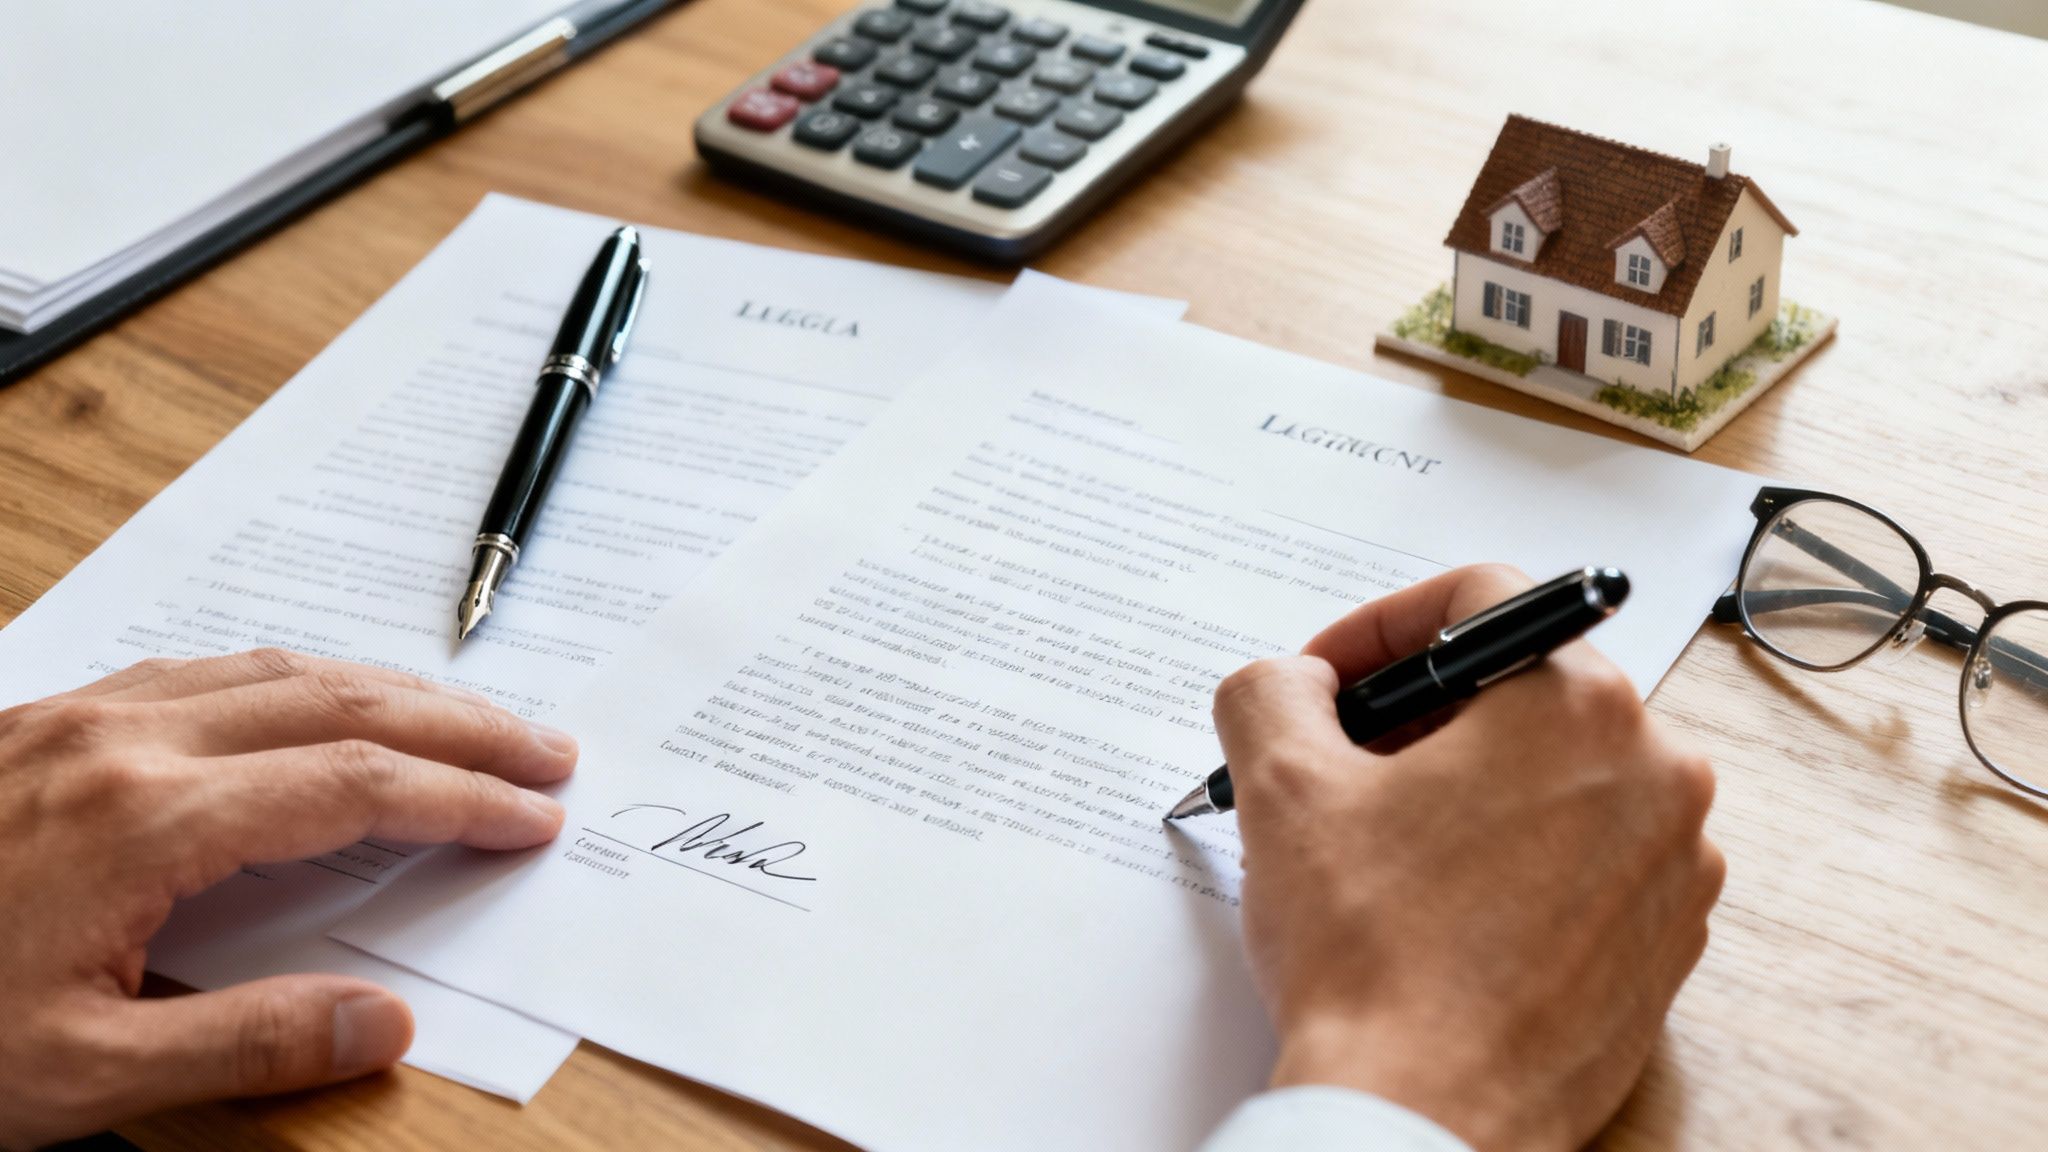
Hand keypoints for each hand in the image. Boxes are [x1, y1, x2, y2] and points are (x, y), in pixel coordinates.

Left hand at [0, 649, 576, 1148]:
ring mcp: (73, 719)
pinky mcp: (40, 720)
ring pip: (270, 667)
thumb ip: (242, 1045)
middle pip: (334, 699)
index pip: (352, 785)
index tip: (534, 817)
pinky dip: (294, 679)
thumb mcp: (72, 1078)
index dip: (460, 798)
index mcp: (142, 820)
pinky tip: (314, 702)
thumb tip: (386, 1025)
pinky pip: (200, 670)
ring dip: (385, 688)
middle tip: (544, 749)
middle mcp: (117, 743)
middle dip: (456, 723)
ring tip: (462, 718)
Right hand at [1213, 565, 1723, 1151]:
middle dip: (1423, 714)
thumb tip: (1295, 681)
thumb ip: (1275, 689)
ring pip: (1561, 772)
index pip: (1481, 598)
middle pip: (1524, 686)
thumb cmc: (1372, 960)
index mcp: (1578, 704)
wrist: (1423, 1117)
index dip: (1381, 626)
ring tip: (1386, 845)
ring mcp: (1675, 861)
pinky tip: (1444, 906)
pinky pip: (1591, 855)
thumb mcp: (1281, 787)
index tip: (1333, 680)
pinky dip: (1519, 857)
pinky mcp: (1669, 939)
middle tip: (1344, 765)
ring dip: (1470, 786)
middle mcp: (1657, 768)